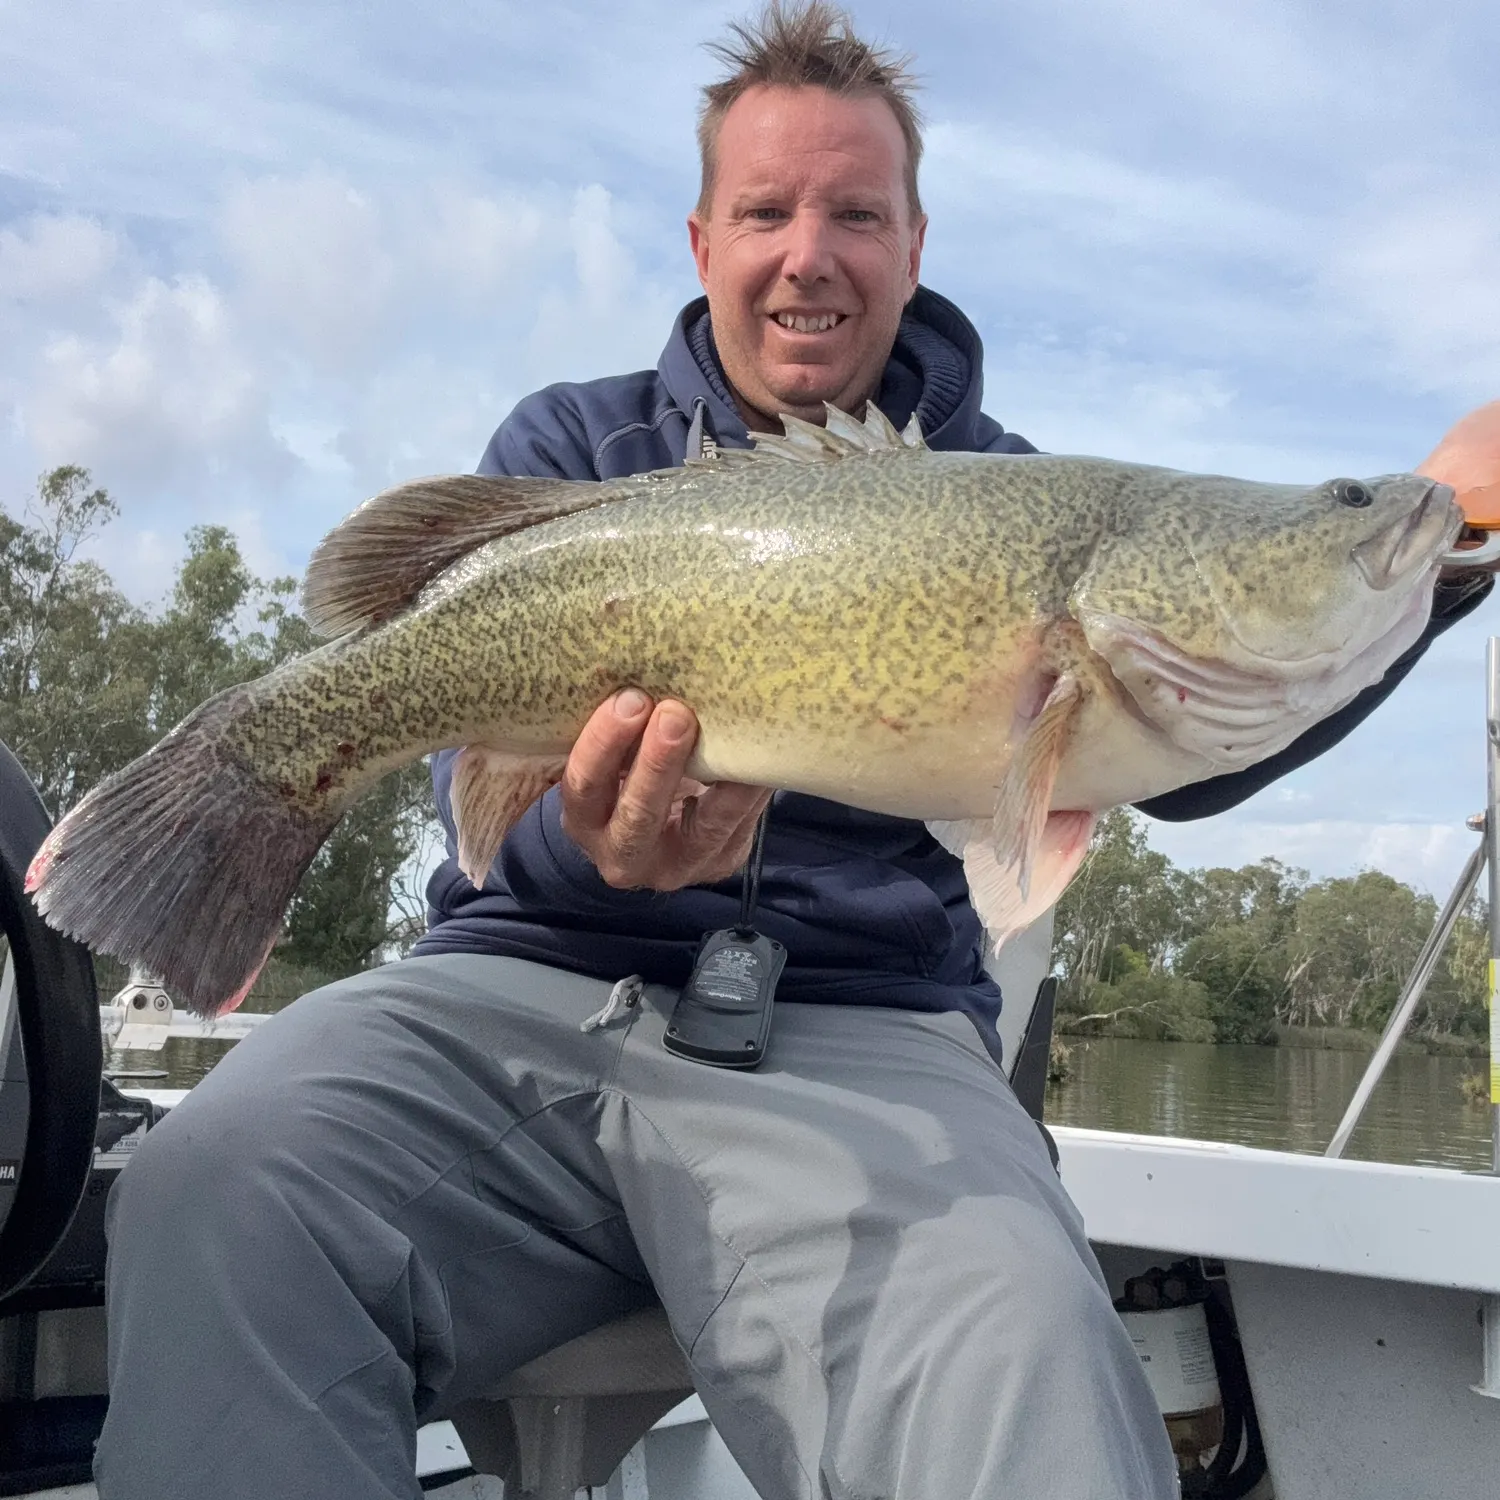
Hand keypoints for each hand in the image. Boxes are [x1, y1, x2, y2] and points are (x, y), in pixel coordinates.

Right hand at [560, 689, 771, 890]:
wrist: (663, 839)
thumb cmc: (626, 782)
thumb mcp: (610, 765)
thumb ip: (620, 732)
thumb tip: (649, 664)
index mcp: (585, 821)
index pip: (584, 787)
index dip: (603, 744)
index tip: (627, 699)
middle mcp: (623, 856)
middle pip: (636, 815)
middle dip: (656, 763)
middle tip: (673, 712)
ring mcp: (678, 867)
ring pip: (703, 826)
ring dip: (719, 772)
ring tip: (730, 728)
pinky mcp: (722, 861)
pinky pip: (742, 821)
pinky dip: (752, 782)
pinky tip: (760, 746)